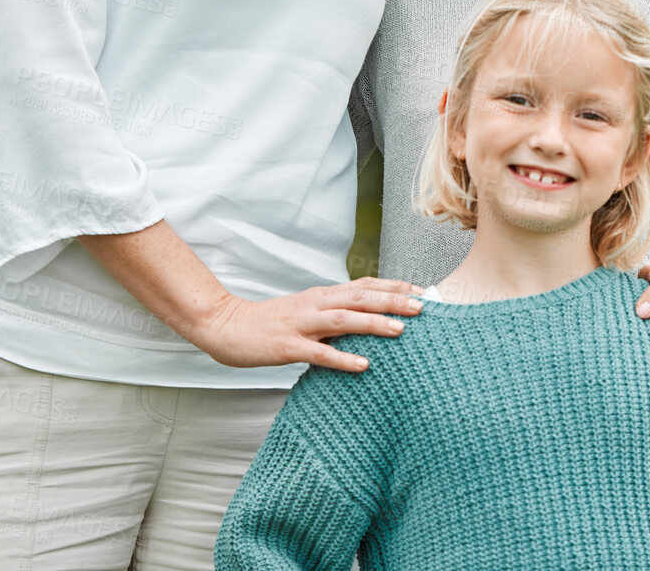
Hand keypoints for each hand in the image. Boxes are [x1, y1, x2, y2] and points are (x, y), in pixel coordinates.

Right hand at [190, 277, 425, 371]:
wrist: (226, 326)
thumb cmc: (270, 322)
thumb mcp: (306, 311)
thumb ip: (334, 313)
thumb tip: (366, 318)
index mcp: (322, 295)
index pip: (364, 285)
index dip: (393, 286)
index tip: (422, 290)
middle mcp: (315, 304)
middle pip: (361, 297)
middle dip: (394, 300)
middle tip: (424, 307)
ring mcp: (301, 325)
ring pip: (344, 320)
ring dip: (374, 323)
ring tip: (402, 330)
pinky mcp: (287, 346)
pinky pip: (319, 353)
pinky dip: (343, 358)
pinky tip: (363, 364)